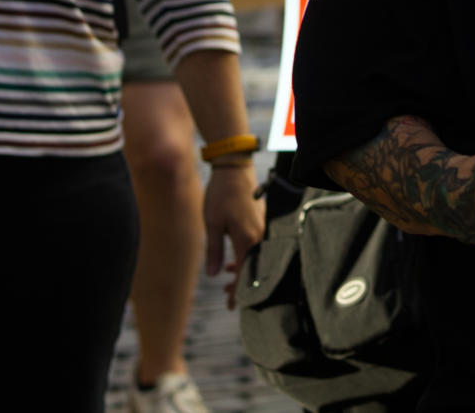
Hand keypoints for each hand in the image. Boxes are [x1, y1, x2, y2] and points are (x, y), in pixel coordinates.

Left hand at [203, 165, 264, 308]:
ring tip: (227, 277)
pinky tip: (234, 259)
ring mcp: (262, 228)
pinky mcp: (261, 221)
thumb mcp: (212, 224)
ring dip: (242, 269)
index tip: (231, 306)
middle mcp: (259, 236)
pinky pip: (256, 246)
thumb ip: (215, 251)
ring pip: (255, 257)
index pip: (245, 273)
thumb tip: (215, 275)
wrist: (234, 168)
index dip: (238, 292)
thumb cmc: (220, 195)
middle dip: (241, 284)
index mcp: (247, 239)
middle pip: (253, 268)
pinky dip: (246, 256)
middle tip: (228, 296)